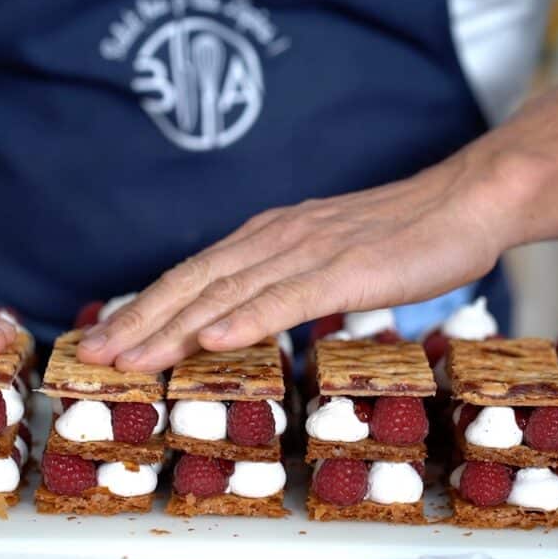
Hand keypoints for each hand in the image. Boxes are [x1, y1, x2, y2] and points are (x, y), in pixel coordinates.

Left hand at [77, 153, 521, 370]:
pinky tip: (212, 339)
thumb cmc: (403, 235)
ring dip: (174, 327)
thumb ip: (286, 280)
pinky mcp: (347, 269)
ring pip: (228, 292)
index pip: (195, 275)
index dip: (146, 307)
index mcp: (270, 236)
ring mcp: (310, 251)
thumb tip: (248, 316)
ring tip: (130, 358)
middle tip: (93, 355)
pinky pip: (288, 298)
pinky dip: (246, 319)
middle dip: (139, 321)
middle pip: (195, 282)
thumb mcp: (330, 256)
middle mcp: (277, 238)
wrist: (465, 201)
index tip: (107, 338)